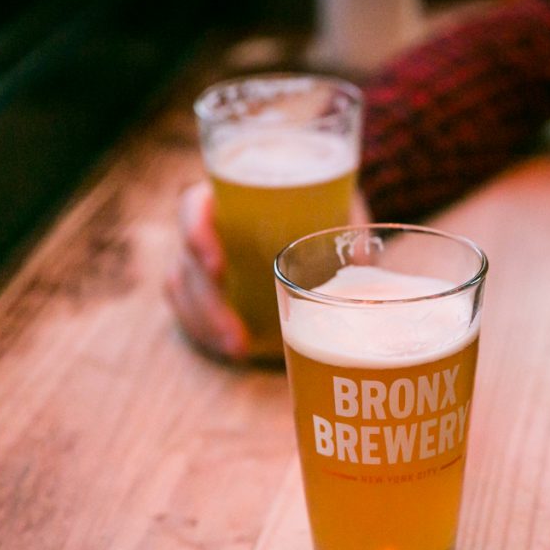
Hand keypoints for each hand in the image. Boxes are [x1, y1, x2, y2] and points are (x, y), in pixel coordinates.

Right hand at [165, 182, 373, 360]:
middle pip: (187, 262)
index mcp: (231, 198)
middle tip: (236, 333)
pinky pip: (193, 312)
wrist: (321, 232)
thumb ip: (350, 224)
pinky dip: (208, 333)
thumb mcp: (342, 209)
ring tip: (239, 349)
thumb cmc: (327, 208)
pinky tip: (235, 350)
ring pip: (186, 293)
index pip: (194, 207)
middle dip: (208, 304)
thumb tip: (362, 256)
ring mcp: (202, 261)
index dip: (197, 234)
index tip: (219, 267)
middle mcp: (210, 228)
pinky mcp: (207, 290)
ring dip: (209, 325)